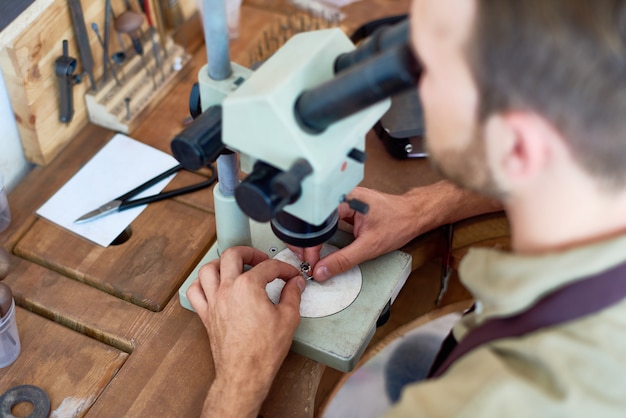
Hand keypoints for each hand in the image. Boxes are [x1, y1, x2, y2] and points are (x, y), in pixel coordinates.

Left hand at [187, 246, 304, 417]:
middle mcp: (226, 289)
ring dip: (222, 263)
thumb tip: (295, 283)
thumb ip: (293, 294)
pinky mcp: (206, 315)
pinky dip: (202, 284)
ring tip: (235, 266)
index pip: (269, 267)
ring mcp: (213, 301)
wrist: (245, 373)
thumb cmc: (264, 350)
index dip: (284, 268)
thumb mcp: (288, 318)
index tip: (290, 275)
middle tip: (261, 259)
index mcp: (247, 286)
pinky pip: (195, 292)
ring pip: (208, 269)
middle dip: (249, 252)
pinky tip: (214, 285)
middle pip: (233, 255)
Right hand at [290, 181, 501, 280]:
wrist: (416, 215)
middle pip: (316, 222)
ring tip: (310, 255)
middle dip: (307, 242)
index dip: (311, 245)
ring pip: (322, 223)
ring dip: (315, 239)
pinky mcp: (350, 210)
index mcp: (345, 200)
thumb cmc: (399, 223)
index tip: (311, 261)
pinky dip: (325, 237)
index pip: (318, 224)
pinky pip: (331, 224)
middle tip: (306, 260)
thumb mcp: (370, 246)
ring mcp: (345, 203)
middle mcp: (343, 198)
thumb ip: (344, 260)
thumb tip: (322, 271)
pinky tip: (321, 247)